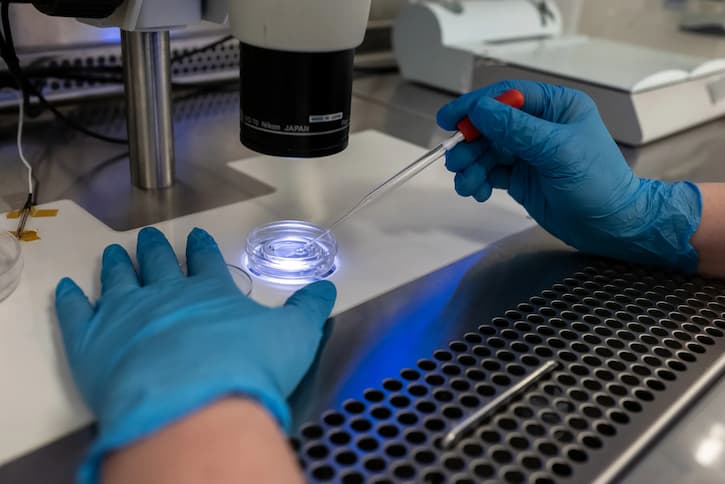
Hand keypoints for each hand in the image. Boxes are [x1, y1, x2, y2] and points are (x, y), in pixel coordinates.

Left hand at [55, 227, 335, 482]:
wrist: (196, 405)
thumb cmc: (247, 369)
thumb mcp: (295, 336)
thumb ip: (309, 310)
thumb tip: (327, 290)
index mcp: (211, 292)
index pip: (207, 262)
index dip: (202, 248)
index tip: (197, 237)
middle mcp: (167, 295)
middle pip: (159, 264)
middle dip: (156, 249)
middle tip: (149, 237)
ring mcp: (126, 315)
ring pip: (119, 280)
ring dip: (119, 265)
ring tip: (117, 253)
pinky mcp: (92, 343)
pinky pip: (76, 313)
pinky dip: (71, 300)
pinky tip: (69, 290)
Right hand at [437, 80, 700, 271]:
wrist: (611, 227)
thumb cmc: (597, 183)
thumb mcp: (557, 151)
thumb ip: (516, 129)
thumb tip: (478, 110)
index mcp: (555, 107)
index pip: (507, 96)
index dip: (475, 106)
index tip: (449, 119)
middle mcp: (539, 125)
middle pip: (490, 125)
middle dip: (470, 143)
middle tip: (456, 162)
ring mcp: (528, 152)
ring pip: (486, 151)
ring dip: (471, 166)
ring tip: (466, 185)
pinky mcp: (520, 177)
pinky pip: (490, 172)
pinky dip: (478, 180)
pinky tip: (477, 192)